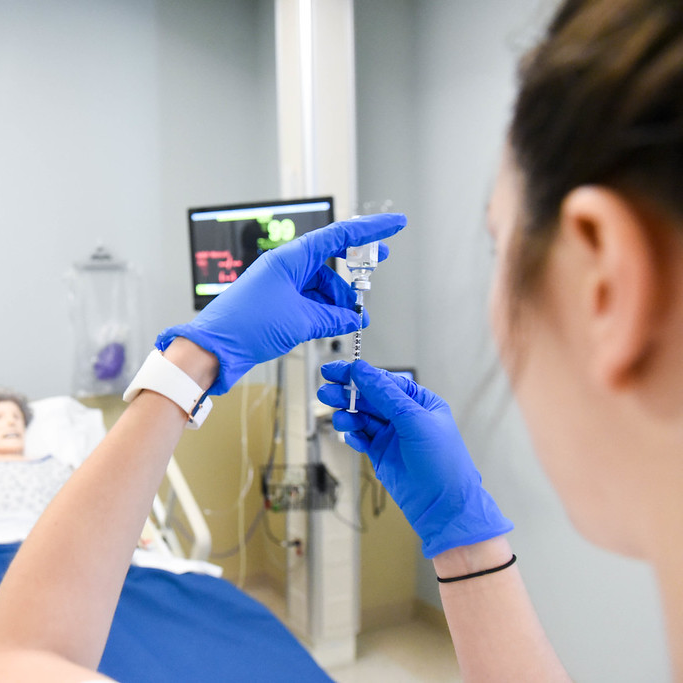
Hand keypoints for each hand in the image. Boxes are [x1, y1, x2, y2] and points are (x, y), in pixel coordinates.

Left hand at [157, 213, 406, 393]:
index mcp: (290, 258)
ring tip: (350, 320)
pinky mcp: (277, 303)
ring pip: (321, 286)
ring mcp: (281, 285)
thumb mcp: (299, 321)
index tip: (394, 225)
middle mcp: (285, 267)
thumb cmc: (244, 326)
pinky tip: (333, 324)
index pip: (338, 236)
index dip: (369, 230)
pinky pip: (309, 301)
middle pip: (330, 262)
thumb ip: (332, 317)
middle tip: (376, 273)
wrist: (214, 349)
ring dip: (338, 301)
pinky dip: (324, 311)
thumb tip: (352, 319)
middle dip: (353, 273)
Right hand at [317, 360, 512, 557]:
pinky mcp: (381, 455)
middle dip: (347, 394)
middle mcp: (405, 416)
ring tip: (339, 418)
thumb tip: (362, 371)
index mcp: (419, 402)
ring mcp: (392, 436)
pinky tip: (350, 436)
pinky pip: (362, 438)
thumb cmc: (441, 462)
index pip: (385, 381)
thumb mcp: (414, 421)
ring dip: (348, 415)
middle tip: (326, 392)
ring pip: (362, 418)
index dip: (359, 375)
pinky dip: (354, 436)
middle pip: (369, 398)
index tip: (336, 371)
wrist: (443, 507)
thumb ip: (386, 395)